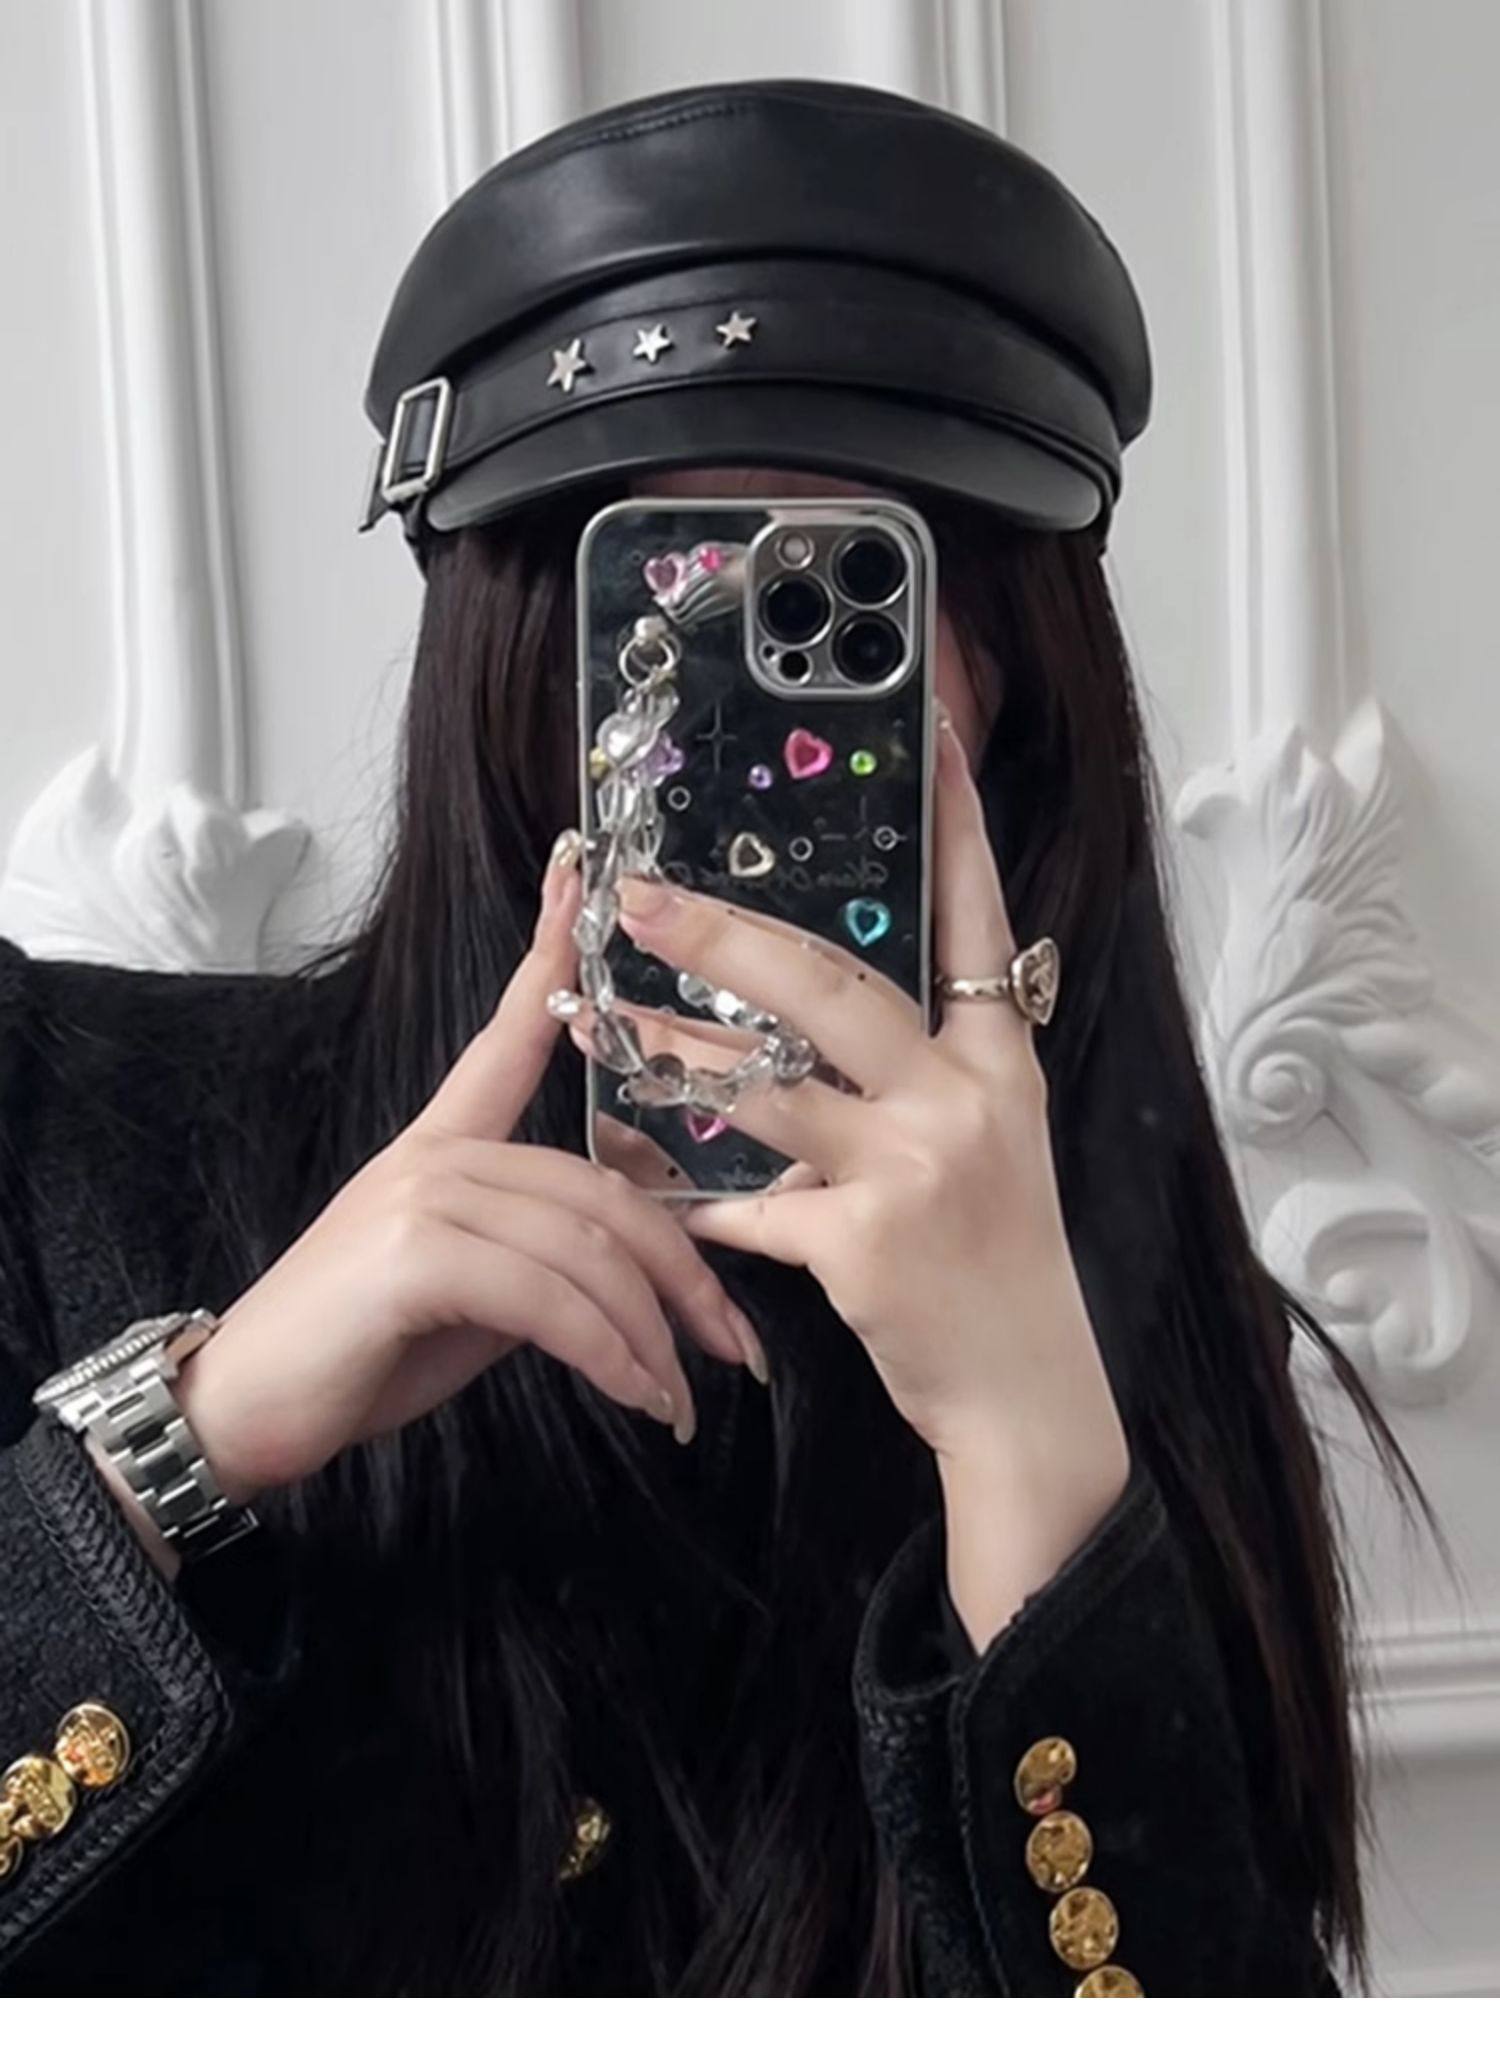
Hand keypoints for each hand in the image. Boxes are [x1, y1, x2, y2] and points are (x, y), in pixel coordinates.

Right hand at [162, 837, 761, 1528]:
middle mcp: (439, 1152)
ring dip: (653, 1339)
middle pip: (604, 1191)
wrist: (249, 1407)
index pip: (508, 1032)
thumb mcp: (471, 1294)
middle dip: (685, 1277)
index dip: (550, 947)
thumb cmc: (363, 1348)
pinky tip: (638, 1398)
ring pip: (589, 1251)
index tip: (581, 867)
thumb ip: (543, 1259)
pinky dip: (611, 1358)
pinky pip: (554, 1303)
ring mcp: (426, 1194)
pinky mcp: (418, 1255)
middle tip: (734, 1349)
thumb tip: (634, 1278)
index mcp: (446, 1142)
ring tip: (681, 1400)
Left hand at [558, 718, 1130, 1642]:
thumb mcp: (996, 1146)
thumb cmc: (1002, 1265)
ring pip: (767, 1084)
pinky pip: (752, 1204)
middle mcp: (963, 1099)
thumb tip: (838, 1024)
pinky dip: (700, 1200)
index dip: (959, 830)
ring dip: (672, 1055)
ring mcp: (913, 1168)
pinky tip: (654, 1193)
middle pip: (832, 987)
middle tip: (644, 895)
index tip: (938, 739)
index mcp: (1000, 1063)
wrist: (1029, 1395)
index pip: (982, 920)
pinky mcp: (861, 1243)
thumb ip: (928, 1075)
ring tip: (600, 1022)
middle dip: (726, 935)